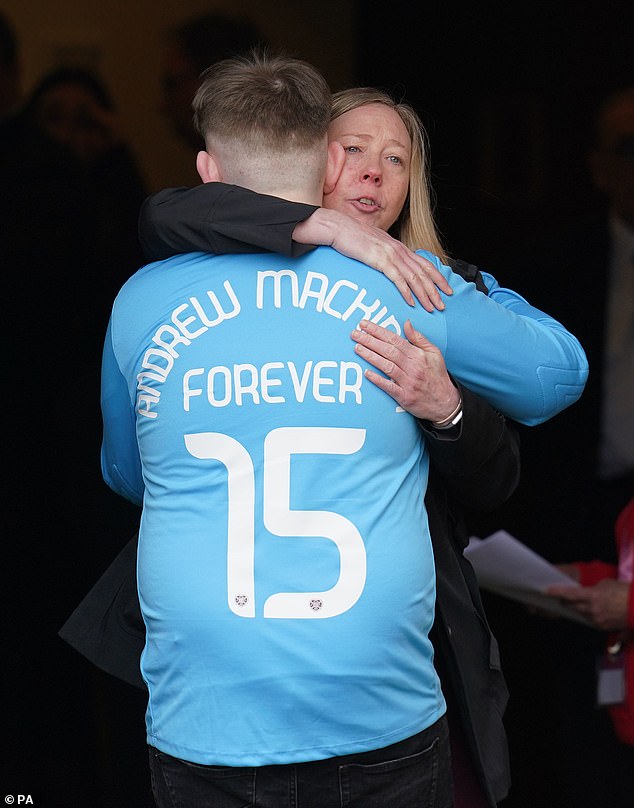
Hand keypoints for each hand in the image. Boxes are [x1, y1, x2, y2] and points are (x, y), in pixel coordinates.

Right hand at [292, 208, 451, 310]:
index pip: (425, 264)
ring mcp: (391, 255)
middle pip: (423, 273)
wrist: (340, 229)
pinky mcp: (380, 261)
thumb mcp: (375, 246)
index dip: (437, 277)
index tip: (446, 289)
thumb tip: (391, 265)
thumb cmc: (354, 238)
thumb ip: (386, 255)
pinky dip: (406, 292)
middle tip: (443, 304)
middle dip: (435, 290)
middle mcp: (399, 250)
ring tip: (431, 307)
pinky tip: (411, 302)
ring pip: (414, 278)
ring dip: (424, 294)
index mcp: (400, 247)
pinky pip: (397, 279)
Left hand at [351, 319, 459, 420]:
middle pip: (388, 351)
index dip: (378, 331)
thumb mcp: (434, 353)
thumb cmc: (437, 376)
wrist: (445, 402)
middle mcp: (413, 367)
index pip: (395, 340)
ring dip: (370, 356)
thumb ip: (418, 338)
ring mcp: (408, 383)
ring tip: (357, 348)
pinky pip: (389, 387)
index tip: (365, 325)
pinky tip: (366, 373)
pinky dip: (378, 380)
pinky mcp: (405, 397)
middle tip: (354, 333)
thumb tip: (406, 323)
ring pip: (387, 366)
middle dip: (370, 341)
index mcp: (419, 355)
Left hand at [546, 579, 629, 630]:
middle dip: (566, 602)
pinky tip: (593, 610)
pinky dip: (589, 615)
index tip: (546, 590)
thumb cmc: (624, 592)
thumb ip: (592, 589)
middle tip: (562, 598)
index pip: (570, 594)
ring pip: (581, 614)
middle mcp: (593, 609)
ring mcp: (598, 619)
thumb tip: (585, 593)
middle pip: (573, 606)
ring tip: (580, 602)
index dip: (556, 592)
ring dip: (578, 608)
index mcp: (593, 596)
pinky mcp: (603, 626)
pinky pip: (591, 620)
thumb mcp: (606, 584)